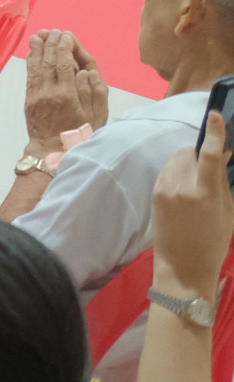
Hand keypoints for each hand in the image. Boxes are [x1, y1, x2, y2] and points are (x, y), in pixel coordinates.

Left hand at [22, 29, 107, 152]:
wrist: (52, 151)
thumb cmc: (80, 134)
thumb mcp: (96, 116)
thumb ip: (94, 92)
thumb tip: (87, 71)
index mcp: (67, 94)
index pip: (65, 63)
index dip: (65, 47)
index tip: (66, 35)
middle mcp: (49, 91)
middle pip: (49, 61)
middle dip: (51, 44)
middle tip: (53, 31)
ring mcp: (36, 95)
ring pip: (36, 66)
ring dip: (37, 49)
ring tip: (39, 35)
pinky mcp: (29, 99)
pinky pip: (30, 76)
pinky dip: (31, 62)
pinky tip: (32, 52)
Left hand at [152, 110, 233, 295]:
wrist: (183, 266)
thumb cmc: (214, 241)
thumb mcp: (228, 212)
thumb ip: (222, 183)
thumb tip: (220, 158)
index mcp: (206, 193)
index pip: (210, 156)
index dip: (215, 133)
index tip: (215, 115)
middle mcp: (182, 187)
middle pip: (190, 153)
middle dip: (201, 154)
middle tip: (211, 166)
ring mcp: (164, 189)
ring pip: (177, 159)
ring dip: (189, 162)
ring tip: (198, 180)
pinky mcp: (154, 193)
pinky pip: (168, 170)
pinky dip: (178, 171)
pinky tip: (185, 187)